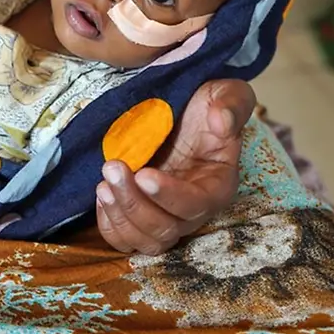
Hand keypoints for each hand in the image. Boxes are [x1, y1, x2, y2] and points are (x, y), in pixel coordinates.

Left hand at [96, 79, 254, 254]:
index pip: (195, 206)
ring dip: (120, 215)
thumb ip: (231, 104)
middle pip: (166, 230)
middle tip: (113, 168)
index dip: (169, 196)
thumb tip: (222, 120)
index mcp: (217, 185)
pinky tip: (102, 194)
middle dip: (135, 203)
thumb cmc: (205, 105)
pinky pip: (125, 238)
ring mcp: (165, 216)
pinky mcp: (142, 217)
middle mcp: (192, 210)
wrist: (180, 111)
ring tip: (103, 183)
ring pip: (145, 240)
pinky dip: (110, 224)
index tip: (144, 174)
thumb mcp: (226, 94)